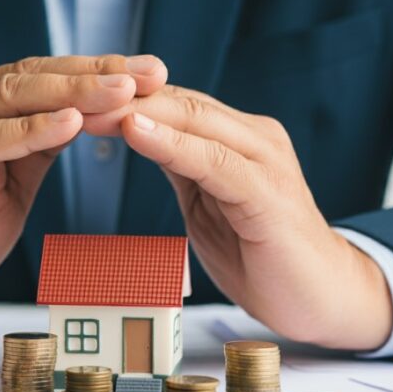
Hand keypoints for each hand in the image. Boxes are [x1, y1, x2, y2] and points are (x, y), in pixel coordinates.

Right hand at [0, 55, 167, 335]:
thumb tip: (79, 124)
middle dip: (95, 73)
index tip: (150, 77)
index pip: (40, 81)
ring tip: (123, 90)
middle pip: (30, 77)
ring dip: (71, 92)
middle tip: (151, 72)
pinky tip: (69, 124)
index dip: (95, 76)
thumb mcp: (3, 192)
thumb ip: (32, 155)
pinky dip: (27, 130)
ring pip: (8, 98)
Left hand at [84, 86, 392, 350]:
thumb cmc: (262, 253)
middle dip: (123, 98)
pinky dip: (173, 144)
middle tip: (70, 93)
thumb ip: (184, 167)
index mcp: (238, 140)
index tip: (75, 98)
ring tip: (92, 106)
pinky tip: (137, 130)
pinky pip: (215, 161)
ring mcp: (266, 162)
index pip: (175, 106)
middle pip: (181, 104)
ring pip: (196, 123)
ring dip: (139, 112)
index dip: (124, 100)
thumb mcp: (210, 203)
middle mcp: (255, 139)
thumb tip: (140, 135)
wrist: (322, 298)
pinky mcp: (270, 194)